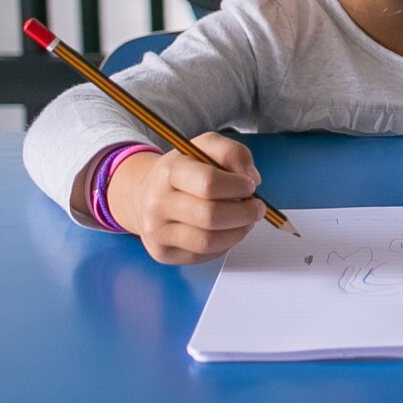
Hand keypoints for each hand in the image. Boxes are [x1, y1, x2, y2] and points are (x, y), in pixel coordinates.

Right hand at [106, 133, 265, 264]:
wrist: (144, 196)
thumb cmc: (182, 172)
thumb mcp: (205, 147)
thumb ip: (233, 153)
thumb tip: (251, 178)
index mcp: (170, 171)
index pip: (209, 183)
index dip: (237, 186)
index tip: (250, 186)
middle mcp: (158, 203)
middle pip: (210, 216)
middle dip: (244, 213)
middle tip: (257, 208)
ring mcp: (157, 231)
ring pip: (208, 241)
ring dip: (238, 232)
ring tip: (245, 220)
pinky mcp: (163, 252)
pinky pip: (203, 255)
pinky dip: (224, 244)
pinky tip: (227, 231)